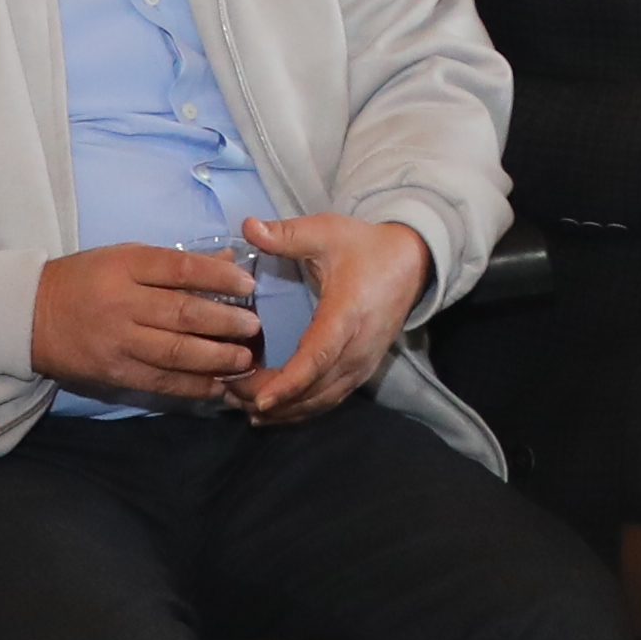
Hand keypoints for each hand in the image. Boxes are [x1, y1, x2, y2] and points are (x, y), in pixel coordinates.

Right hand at [31, 241, 266, 407]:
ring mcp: (118, 341)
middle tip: (253, 327)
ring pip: (176, 352)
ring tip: (244, 359)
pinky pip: (161, 382)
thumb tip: (229, 262)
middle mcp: (123, 303)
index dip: (219, 275)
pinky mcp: (114, 373)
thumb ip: (174, 264)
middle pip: (183, 313)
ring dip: (216, 358)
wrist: (30, 317)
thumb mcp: (123, 258)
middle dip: (225, 322)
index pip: (180, 268)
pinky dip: (192, 386)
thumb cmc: (85, 280)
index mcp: (125, 266)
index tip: (248, 283)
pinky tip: (218, 386)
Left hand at [239, 213, 432, 419]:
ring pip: (320, 401)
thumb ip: (287, 234)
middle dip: (271, 399)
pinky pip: (328, 400)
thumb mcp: (327, 232)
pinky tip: (269, 413)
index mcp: (347, 315)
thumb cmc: (365, 247)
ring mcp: (362, 365)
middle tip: (228, 393)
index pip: (318, 357)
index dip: (288, 382)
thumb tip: (247, 225)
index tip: (258, 398)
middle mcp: (358, 349)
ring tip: (239, 405)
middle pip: (314, 389)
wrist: (412, 263)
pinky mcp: (361, 372)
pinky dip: (298, 411)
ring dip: (282, 410)